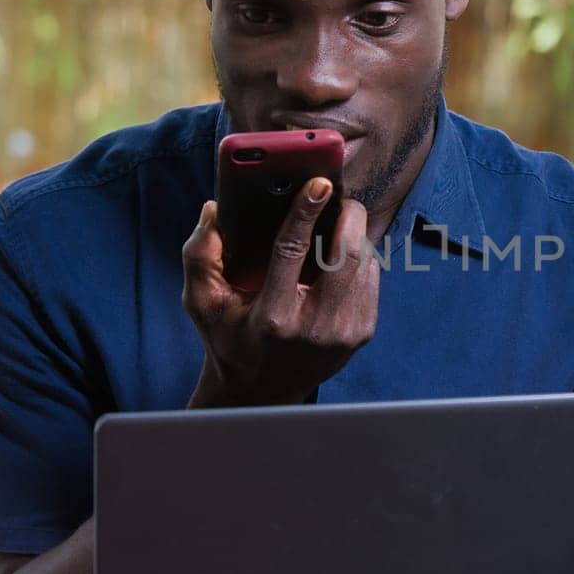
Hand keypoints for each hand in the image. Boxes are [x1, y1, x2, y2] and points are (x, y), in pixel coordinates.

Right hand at [181, 177, 378, 405]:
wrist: (263, 390)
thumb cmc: (230, 339)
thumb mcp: (203, 303)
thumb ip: (201, 256)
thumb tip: (215, 210)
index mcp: (274, 317)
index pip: (294, 252)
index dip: (306, 212)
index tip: (318, 182)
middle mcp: (315, 327)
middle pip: (346, 253)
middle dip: (347, 215)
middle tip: (337, 196)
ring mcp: (344, 332)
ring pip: (366, 263)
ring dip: (356, 234)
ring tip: (339, 221)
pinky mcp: (363, 333)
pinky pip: (372, 279)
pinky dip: (362, 257)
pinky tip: (344, 251)